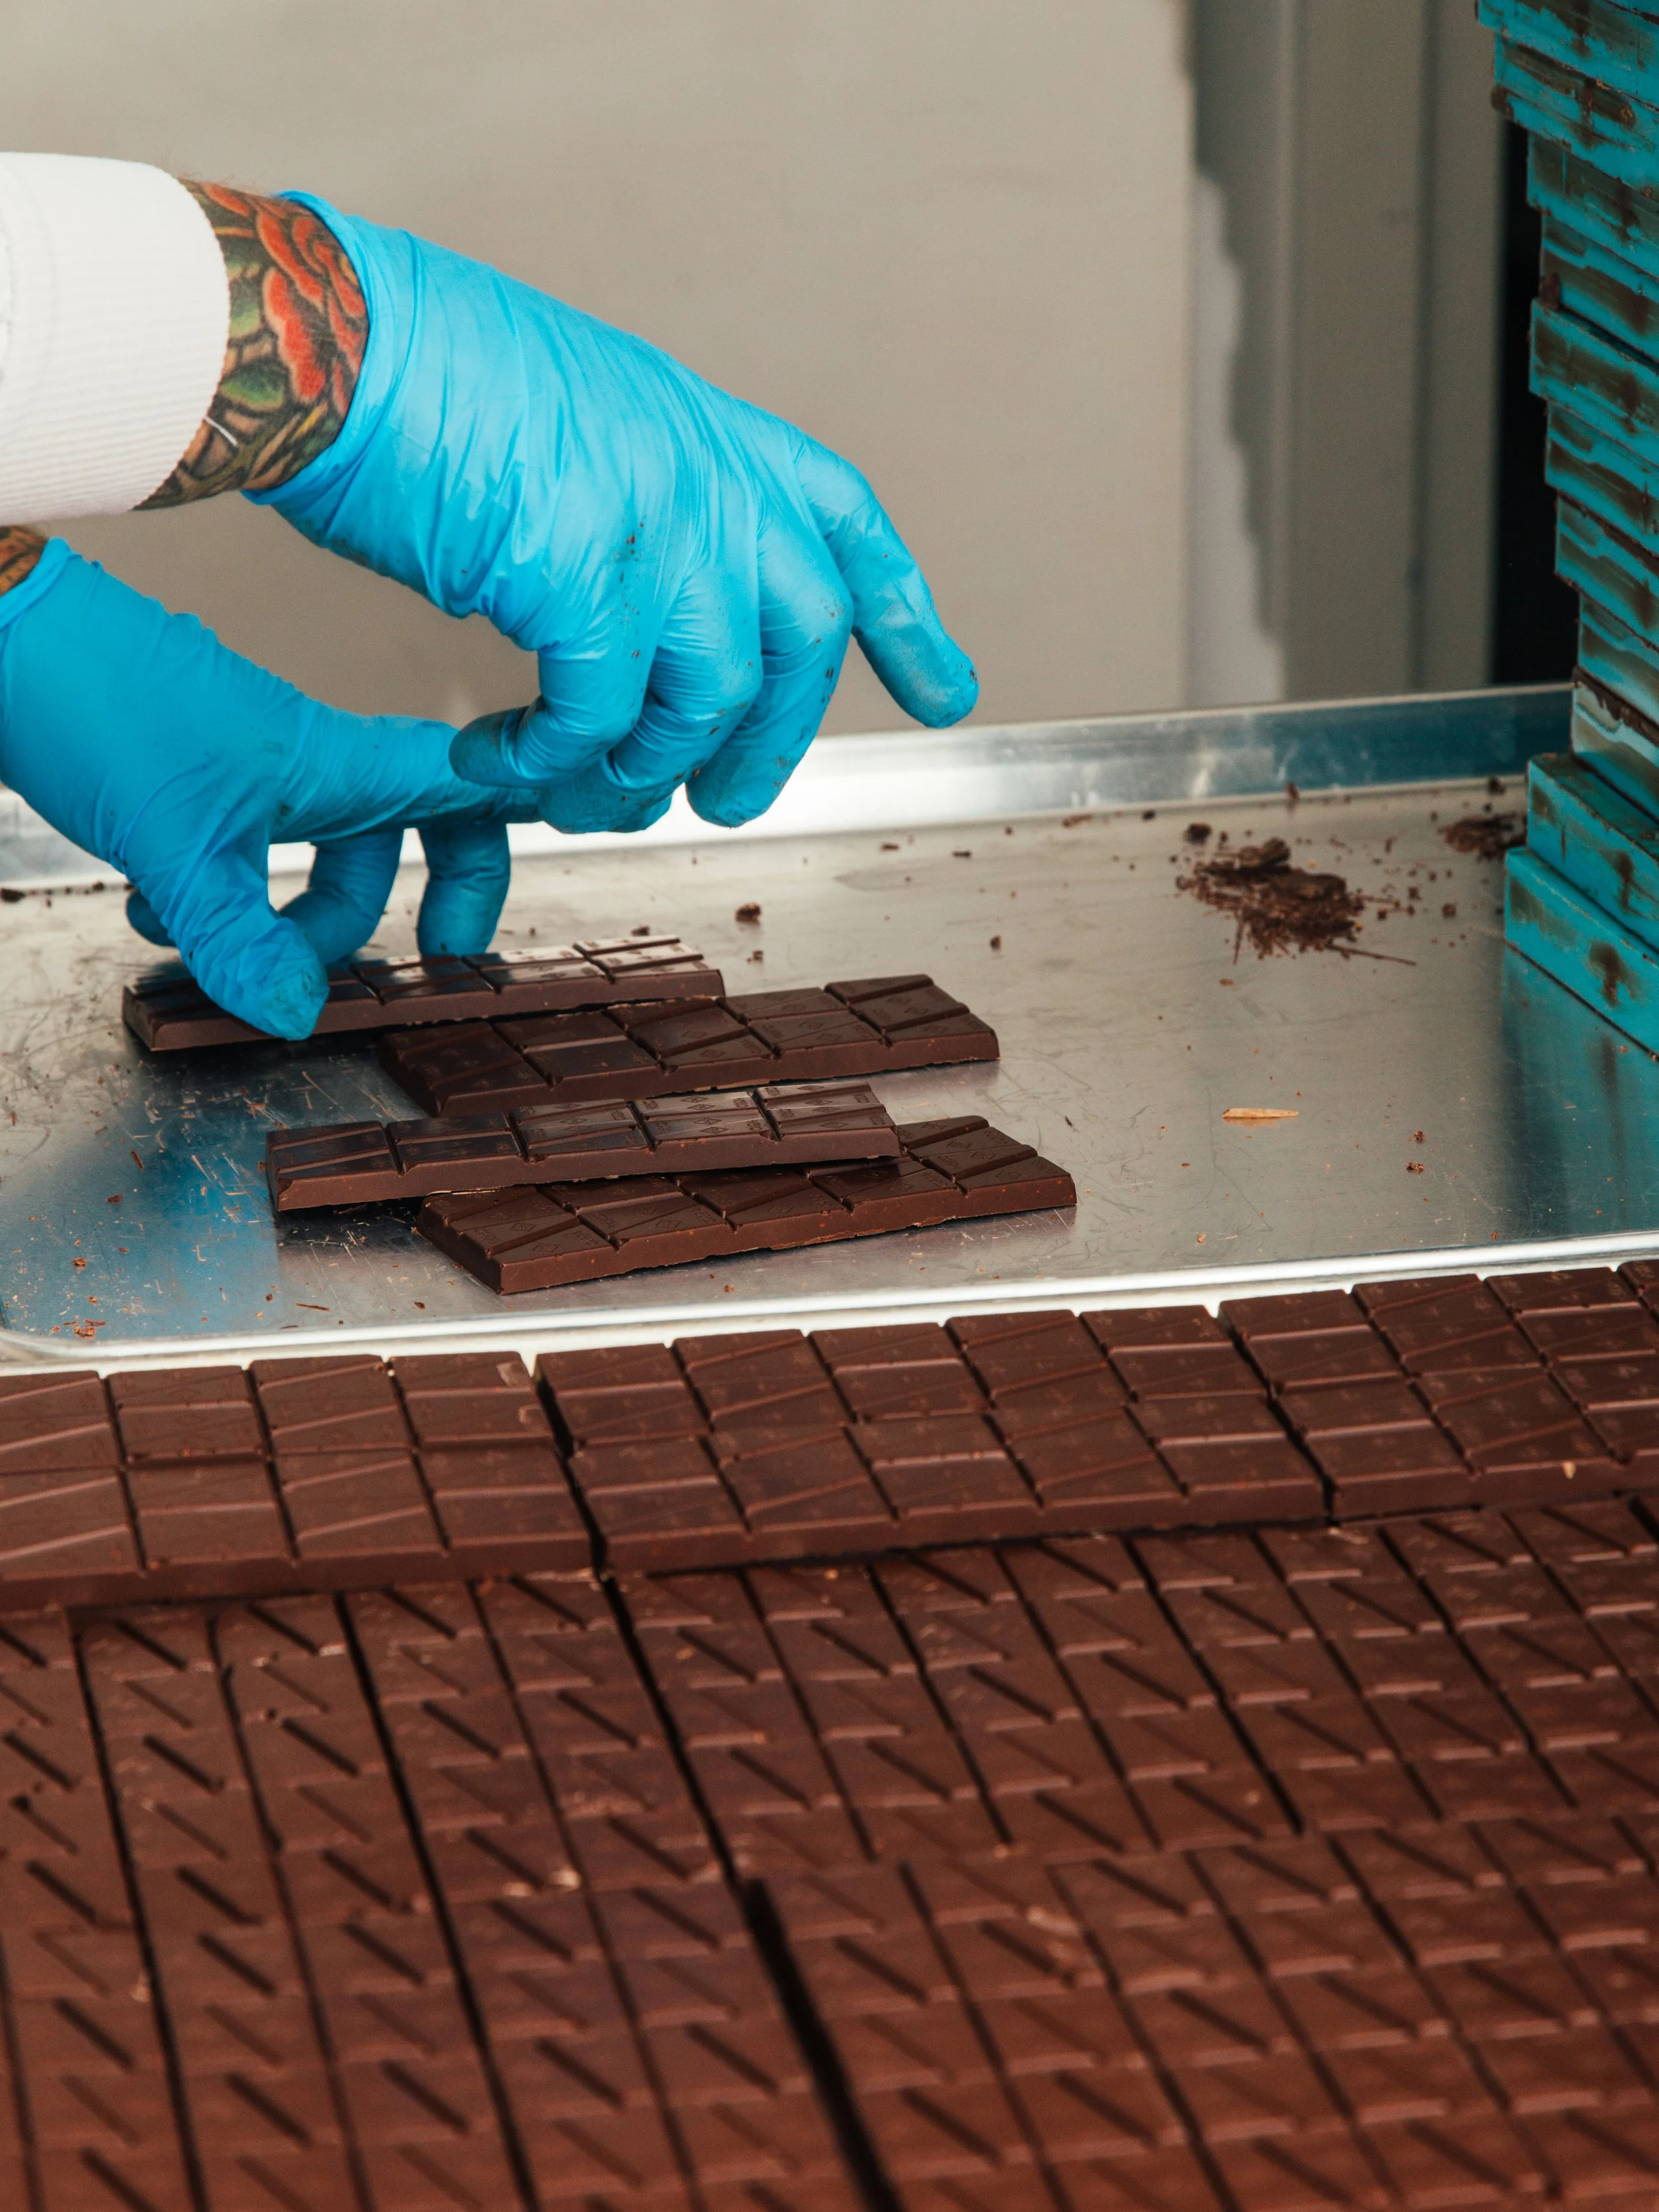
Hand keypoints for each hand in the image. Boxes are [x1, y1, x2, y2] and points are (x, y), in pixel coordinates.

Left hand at [0, 543, 545, 1037]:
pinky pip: (236, 857)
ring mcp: (249, 771)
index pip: (467, 786)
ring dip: (278, 923)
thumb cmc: (94, 700)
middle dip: (391, 913)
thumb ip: (241, 940)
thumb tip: (296, 1013)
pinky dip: (211, 901)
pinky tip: (153, 916)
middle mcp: (307, 764)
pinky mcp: (191, 782)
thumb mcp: (178, 848)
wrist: (1, 630)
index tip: (518, 883)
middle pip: (395, 842)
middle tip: (413, 968)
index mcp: (337, 765)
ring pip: (306, 859)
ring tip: (225, 955)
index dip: (513, 828)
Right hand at [253, 198, 977, 829]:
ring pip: (707, 704)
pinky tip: (495, 767)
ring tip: (575, 796)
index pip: (845, 527)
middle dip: (770, 744)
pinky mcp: (582, 580)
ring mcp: (655, 527)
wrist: (332, 337)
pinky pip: (598, 723)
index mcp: (710, 434)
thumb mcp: (577, 417)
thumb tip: (643, 606)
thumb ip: (642, 503)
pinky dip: (546, 768)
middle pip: (801, 642)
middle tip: (721, 805)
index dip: (904, 618)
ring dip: (638, 777)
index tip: (945, 693)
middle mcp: (705, 479)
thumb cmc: (423, 373)